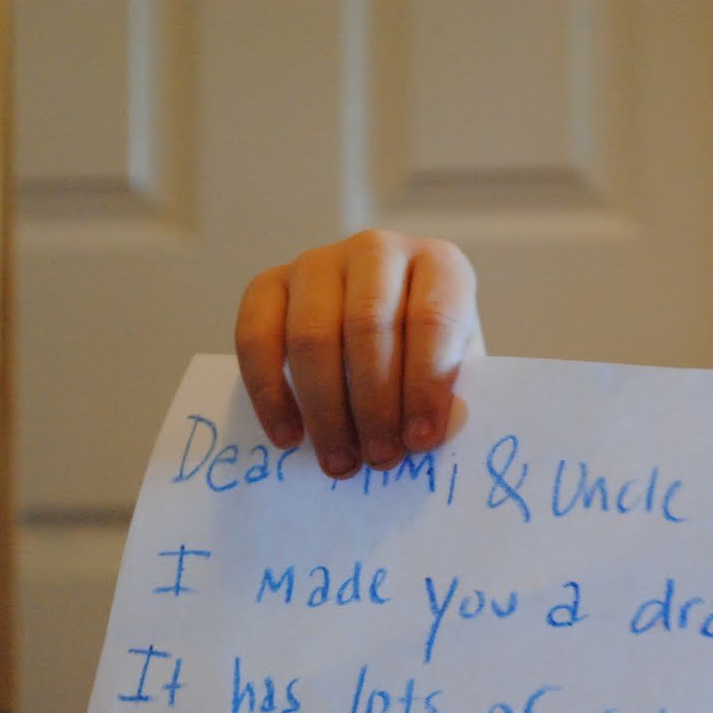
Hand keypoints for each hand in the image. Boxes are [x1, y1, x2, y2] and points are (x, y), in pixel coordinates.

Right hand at [235, 229, 483, 478]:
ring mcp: (318, 262)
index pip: (432, 319)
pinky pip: (256, 337)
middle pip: (368, 326)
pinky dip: (270, 394)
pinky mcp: (269, 284)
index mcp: (438, 266)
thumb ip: (451, 400)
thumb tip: (428, 431)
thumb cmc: (425, 362)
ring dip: (325, 410)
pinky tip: (289, 437)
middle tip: (380, 459)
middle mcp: (377, 251)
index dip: (426, 385)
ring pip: (312, 336)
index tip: (421, 441)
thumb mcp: (456, 377)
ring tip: (340, 461)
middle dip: (374, 404)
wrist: (378, 340)